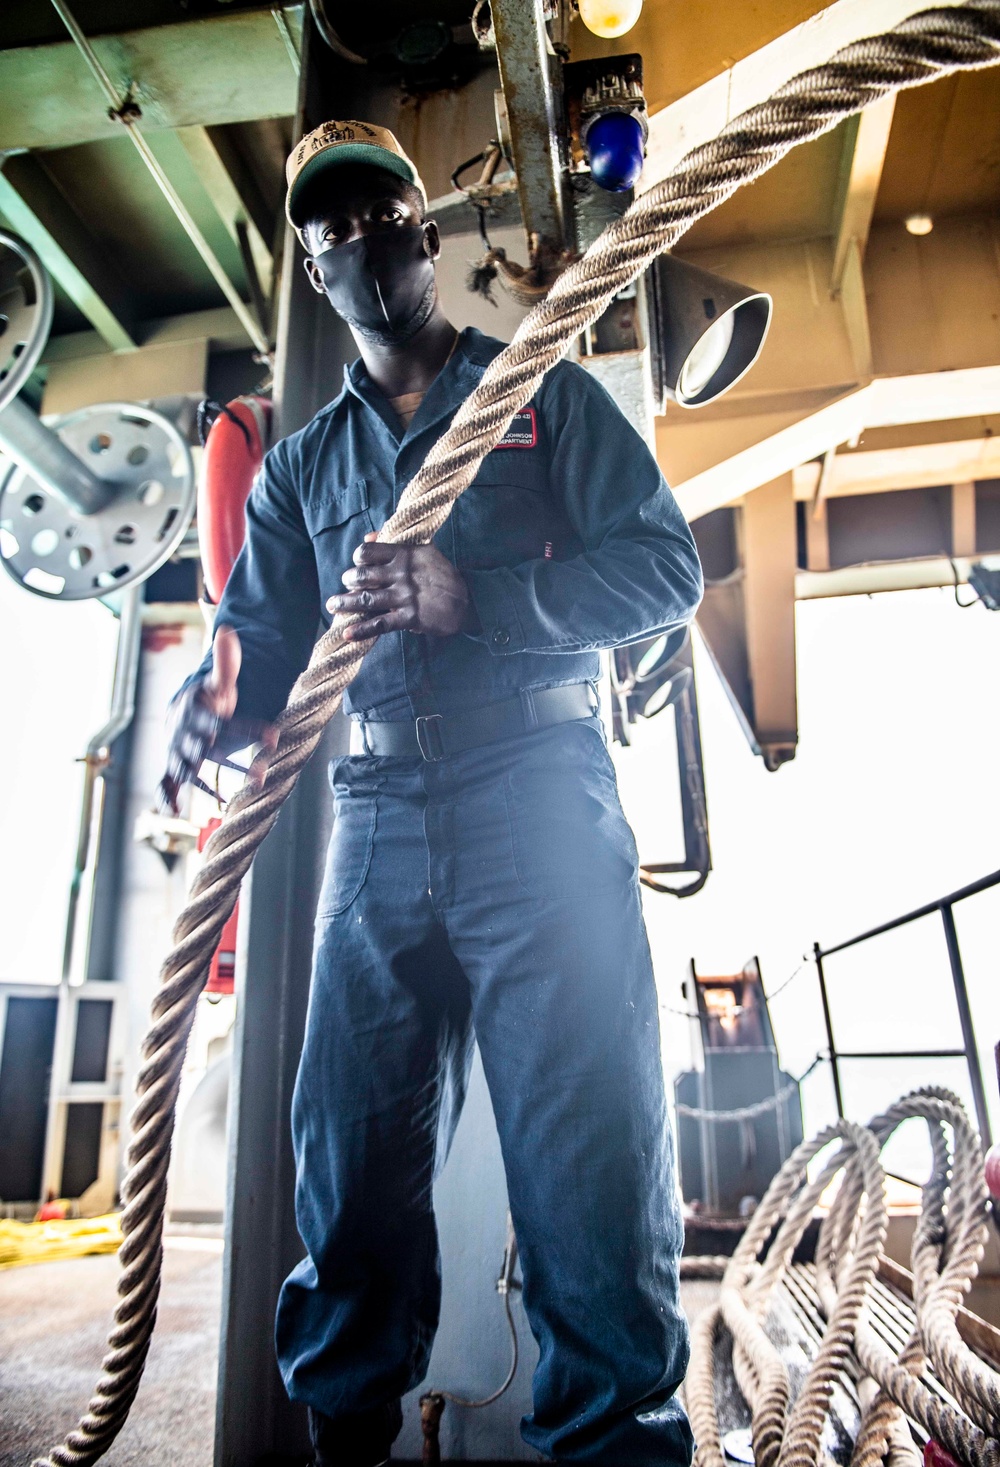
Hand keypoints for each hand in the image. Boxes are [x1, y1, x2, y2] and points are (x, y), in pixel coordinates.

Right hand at [157, 626, 275, 814]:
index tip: (274, 736)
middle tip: (260, 775)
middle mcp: (183, 733)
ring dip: (206, 786)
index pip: (224, 721)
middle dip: (230, 762)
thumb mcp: (219, 680)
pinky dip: (166, 796)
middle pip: (207, 748)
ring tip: (225, 803)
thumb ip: (226, 661)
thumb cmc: (208, 699)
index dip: (248, 729)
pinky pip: (165, 782)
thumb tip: (227, 629)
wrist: (180, 714)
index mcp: (196, 710)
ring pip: (190, 769)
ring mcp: (176, 751)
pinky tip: (173, 811)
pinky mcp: (172, 767)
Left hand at [327, 533, 479, 640]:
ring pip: (365, 599)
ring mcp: (404, 597)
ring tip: (332, 606)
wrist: (467, 601)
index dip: (358, 558)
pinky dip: (361, 630)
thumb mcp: (423, 550)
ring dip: (344, 604)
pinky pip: (379, 624)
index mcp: (404, 554)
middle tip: (346, 586)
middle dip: (348, 581)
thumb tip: (368, 535)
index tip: (358, 565)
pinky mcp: (409, 618)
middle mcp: (401, 574)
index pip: (368, 552)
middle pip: (361, 576)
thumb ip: (395, 542)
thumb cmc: (442, 575)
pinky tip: (347, 633)